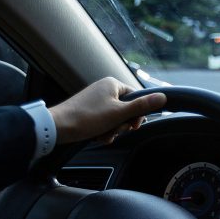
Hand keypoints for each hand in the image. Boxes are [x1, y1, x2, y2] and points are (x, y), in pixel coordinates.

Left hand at [49, 77, 165, 143]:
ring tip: (103, 135)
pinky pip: (103, 120)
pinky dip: (103, 130)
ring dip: (112, 129)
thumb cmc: (87, 118)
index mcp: (113, 84)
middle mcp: (104, 88)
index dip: (137, 113)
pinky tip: (97, 136)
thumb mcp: (119, 113)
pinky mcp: (87, 110)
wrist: (57, 128)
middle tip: (115, 130)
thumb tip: (163, 97)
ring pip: (114, 116)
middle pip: (126, 108)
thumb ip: (142, 105)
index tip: (133, 126)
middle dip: (122, 124)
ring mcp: (95, 99)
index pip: (136, 97)